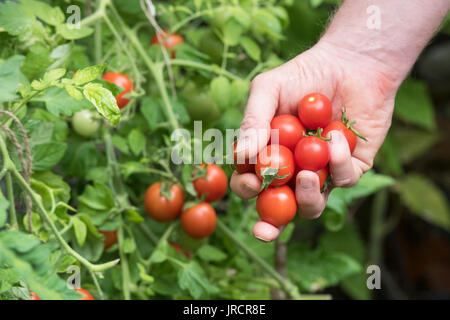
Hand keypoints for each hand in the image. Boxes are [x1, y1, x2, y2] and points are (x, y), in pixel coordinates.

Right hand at [230, 41, 398, 240]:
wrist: (349, 62)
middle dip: (270, 224)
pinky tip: (334, 137)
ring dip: (307, 198)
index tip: (251, 182)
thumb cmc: (303, 75)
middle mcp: (292, 170)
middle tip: (266, 229)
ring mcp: (322, 173)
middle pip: (278, 208)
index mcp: (268, 156)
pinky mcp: (351, 168)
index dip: (246, 189)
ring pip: (312, 205)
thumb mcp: (269, 90)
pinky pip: (344, 180)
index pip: (250, 182)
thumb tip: (240, 155)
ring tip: (307, 175)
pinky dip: (339, 163)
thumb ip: (253, 120)